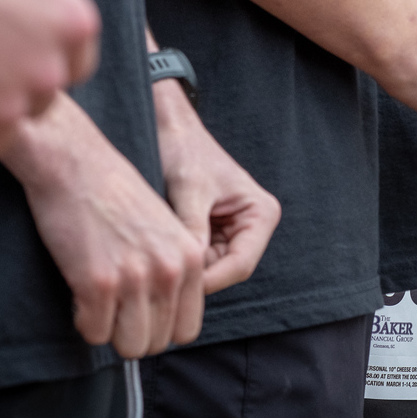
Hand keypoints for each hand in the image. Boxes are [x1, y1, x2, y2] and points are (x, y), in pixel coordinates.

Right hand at [2, 92, 205, 357]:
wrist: (74, 163)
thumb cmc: (114, 193)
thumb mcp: (164, 228)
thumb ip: (174, 269)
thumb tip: (165, 319)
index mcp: (191, 258)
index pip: (187, 329)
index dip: (158, 328)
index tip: (138, 312)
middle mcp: (170, 271)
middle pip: (157, 343)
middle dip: (131, 333)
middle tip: (112, 308)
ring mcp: (136, 278)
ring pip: (129, 346)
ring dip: (109, 331)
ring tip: (97, 302)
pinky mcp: (99, 282)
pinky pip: (94, 333)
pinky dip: (83, 321)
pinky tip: (79, 293)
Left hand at [152, 79, 280, 294]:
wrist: (168, 128)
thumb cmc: (182, 150)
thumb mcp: (188, 189)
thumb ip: (193, 229)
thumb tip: (188, 272)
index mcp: (260, 213)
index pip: (241, 264)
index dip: (209, 281)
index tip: (174, 289)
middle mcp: (252, 225)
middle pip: (226, 271)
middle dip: (195, 278)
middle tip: (159, 287)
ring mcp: (232, 231)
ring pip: (210, 269)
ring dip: (185, 271)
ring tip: (156, 269)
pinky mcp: (212, 232)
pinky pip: (197, 259)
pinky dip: (179, 261)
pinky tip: (157, 258)